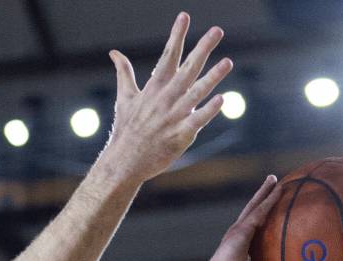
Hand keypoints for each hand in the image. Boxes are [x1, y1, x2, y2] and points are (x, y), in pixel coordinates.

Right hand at [102, 12, 232, 183]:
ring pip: (196, 93)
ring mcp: (173, 117)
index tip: (184, 16)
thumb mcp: (124, 98)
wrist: (124, 162)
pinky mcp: (180, 136)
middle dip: (202, 49)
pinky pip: (197, 121)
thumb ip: (123, 73)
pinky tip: (221, 100)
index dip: (176, 36)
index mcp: (153, 88)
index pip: (168, 56)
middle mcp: (165, 99)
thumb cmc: (126, 130)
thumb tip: (114, 53)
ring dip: (212, 77)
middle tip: (217, 31)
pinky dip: (208, 111)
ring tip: (228, 62)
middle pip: (187, 69)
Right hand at [197, 176, 281, 260]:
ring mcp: (238, 231)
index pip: (250, 230)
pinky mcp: (241, 231)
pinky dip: (269, 200)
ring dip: (265, 193)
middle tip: (271, 184)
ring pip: (255, 207)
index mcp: (237, 248)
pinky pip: (259, 211)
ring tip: (275, 180)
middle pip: (252, 212)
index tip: (266, 210)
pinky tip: (279, 190)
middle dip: (261, 198)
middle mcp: (236, 236)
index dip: (258, 219)